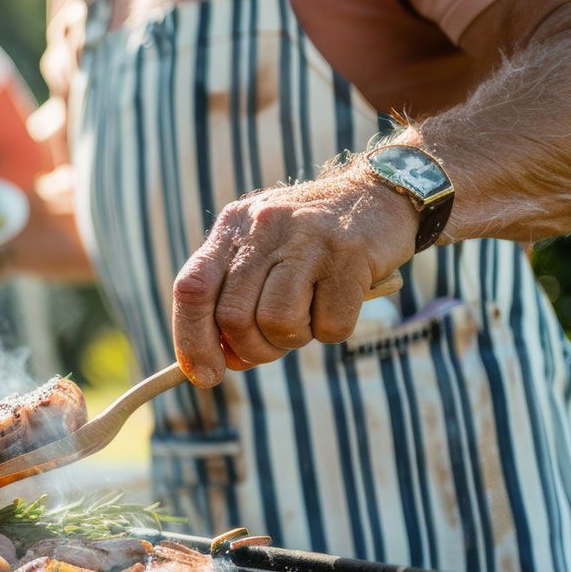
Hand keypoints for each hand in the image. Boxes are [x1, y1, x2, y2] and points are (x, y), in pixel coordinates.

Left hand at [171, 163, 418, 387]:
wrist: (378, 196)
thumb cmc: (309, 242)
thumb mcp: (262, 252)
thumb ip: (233, 299)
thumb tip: (214, 364)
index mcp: (233, 226)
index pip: (192, 288)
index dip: (192, 340)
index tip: (205, 375)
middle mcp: (264, 226)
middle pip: (234, 316)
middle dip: (252, 350)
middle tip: (274, 345)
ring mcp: (307, 238)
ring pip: (277, 323)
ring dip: (292, 340)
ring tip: (309, 317)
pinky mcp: (350, 255)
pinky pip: (330, 326)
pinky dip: (333, 330)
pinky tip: (340, 303)